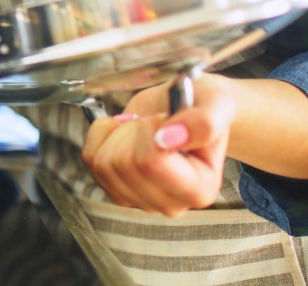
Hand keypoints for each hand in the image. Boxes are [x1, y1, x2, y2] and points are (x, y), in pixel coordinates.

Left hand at [81, 74, 235, 216]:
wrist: (186, 108)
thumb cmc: (204, 107)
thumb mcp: (216, 104)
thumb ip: (204, 123)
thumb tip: (169, 139)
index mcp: (200, 190)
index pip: (151, 163)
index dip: (148, 130)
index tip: (163, 118)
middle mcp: (172, 204)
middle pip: (123, 163)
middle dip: (134, 129)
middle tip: (155, 122)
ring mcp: (141, 200)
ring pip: (102, 163)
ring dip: (117, 132)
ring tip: (142, 127)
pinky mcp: (117, 190)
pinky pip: (90, 159)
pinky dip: (101, 136)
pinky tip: (124, 132)